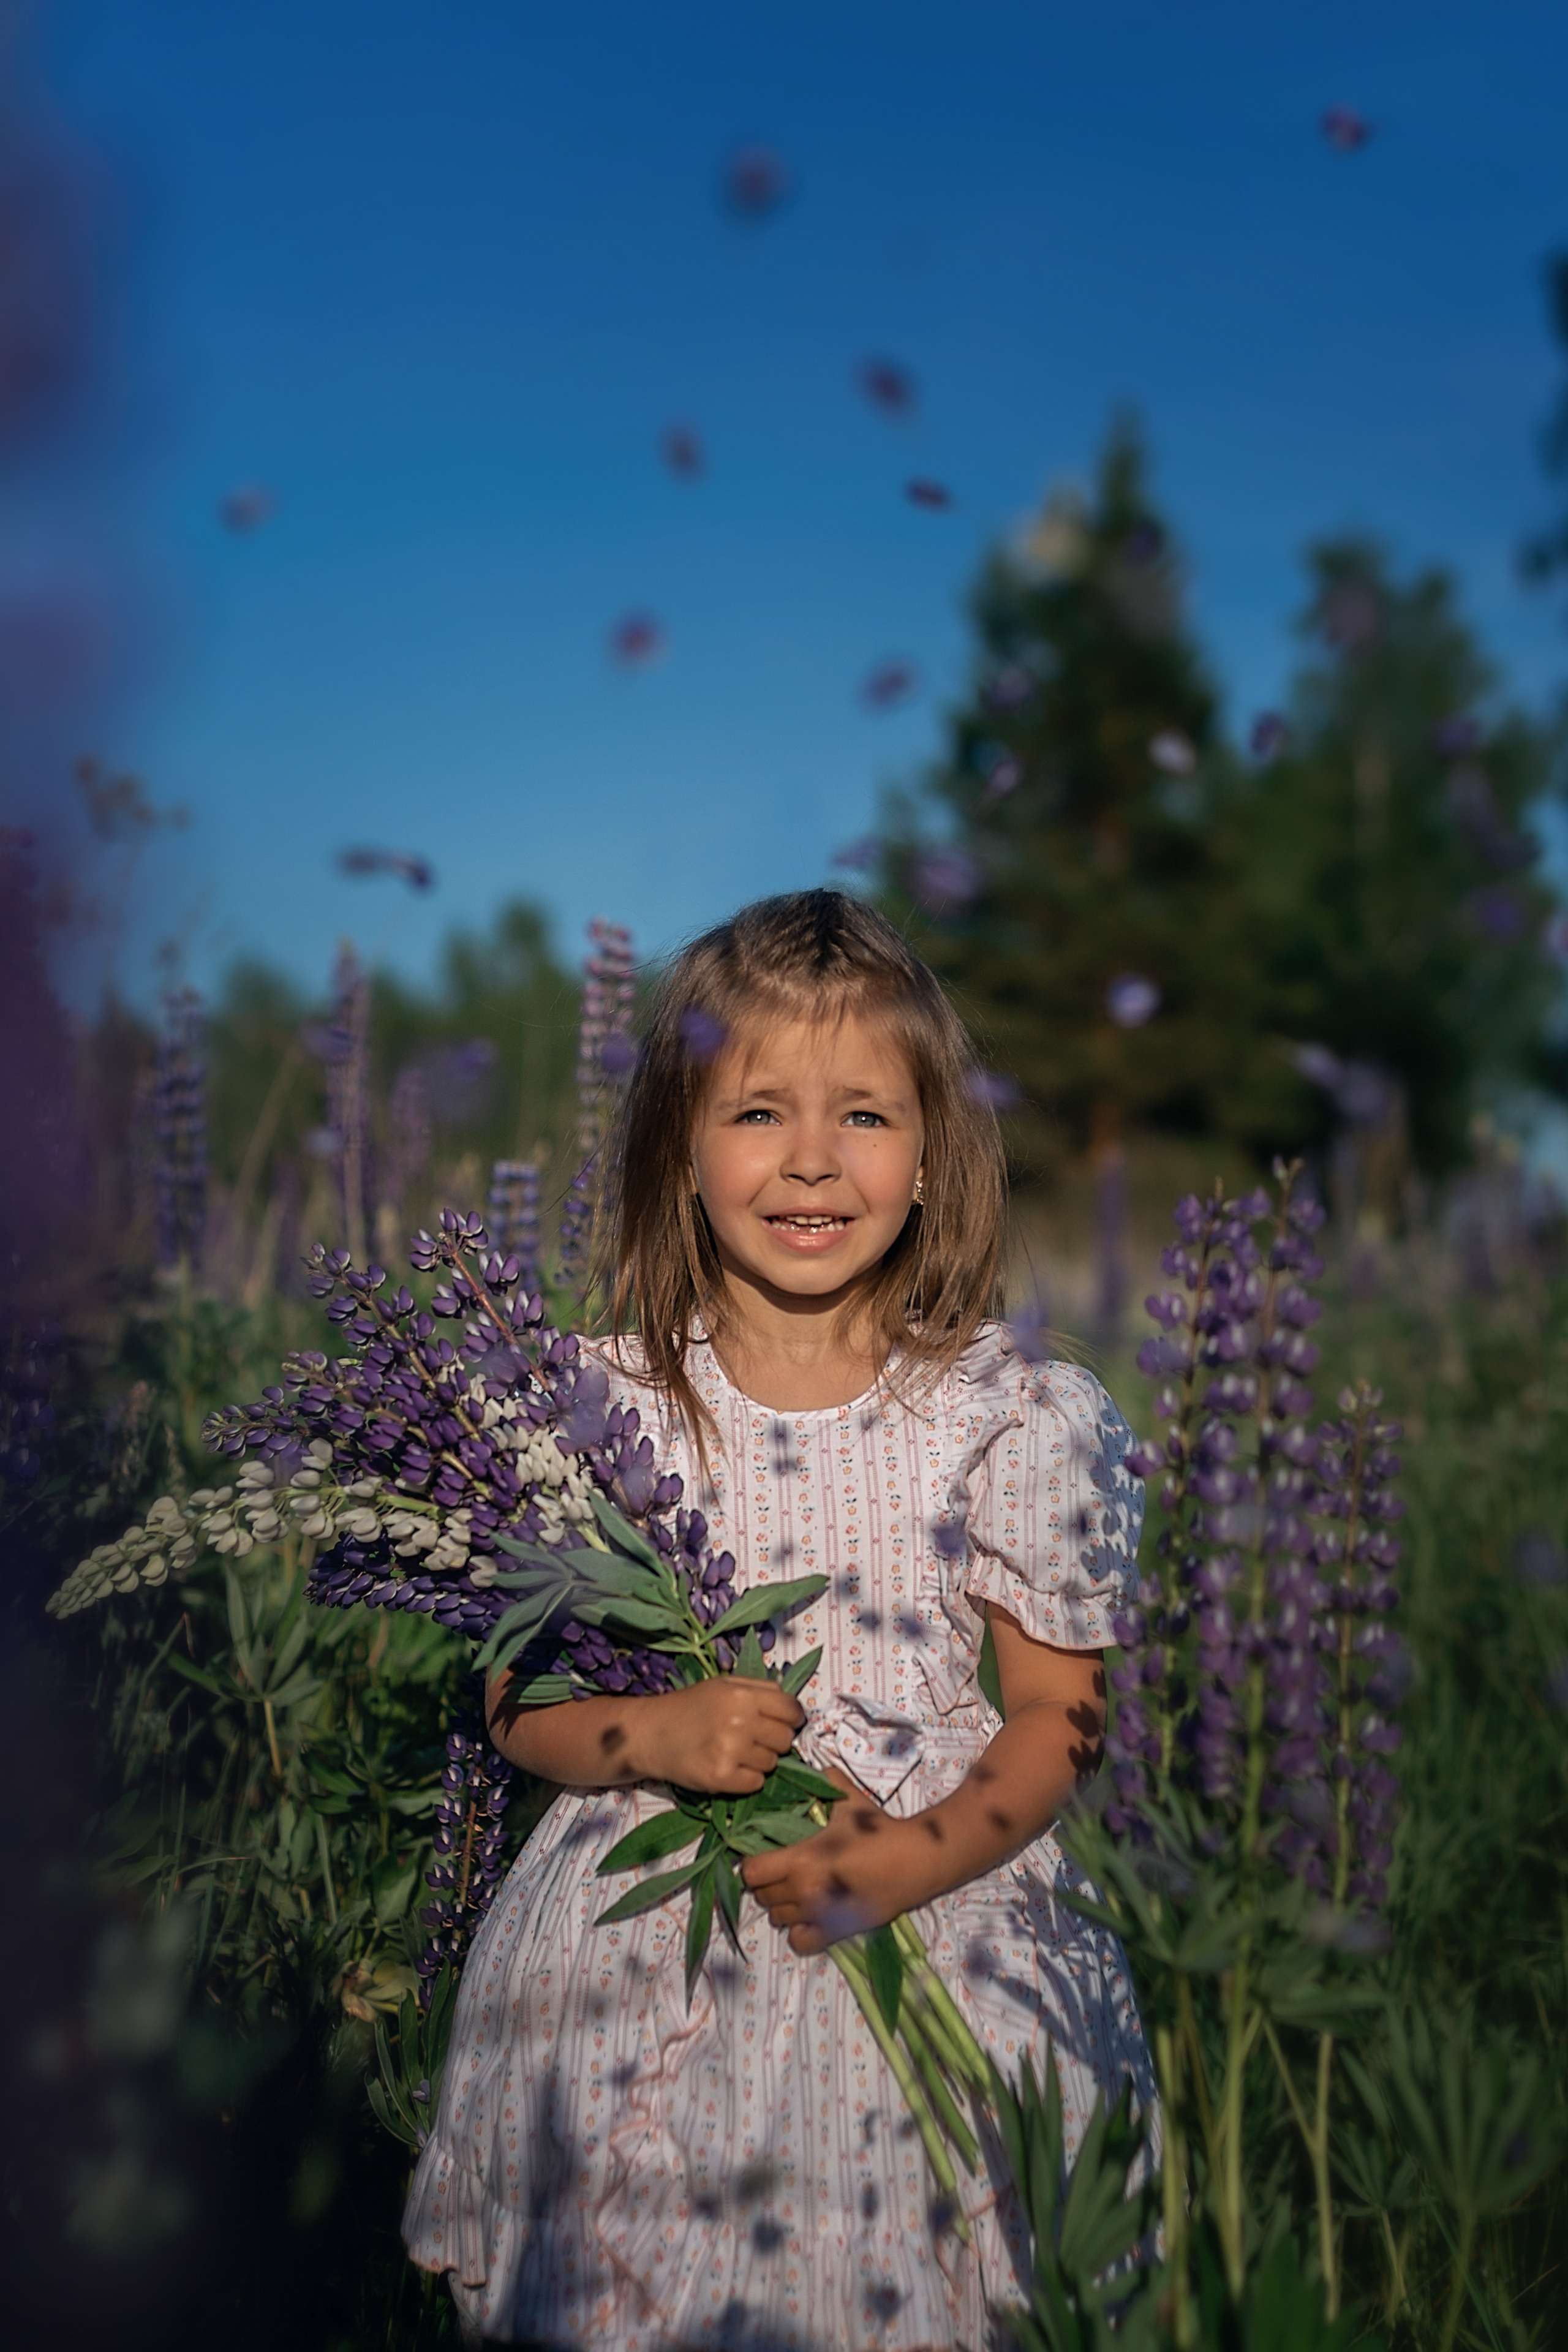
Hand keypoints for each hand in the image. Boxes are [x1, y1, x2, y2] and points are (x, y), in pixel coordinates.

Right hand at [635, 1676, 804, 1794]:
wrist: (650, 1733)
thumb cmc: (689, 1707)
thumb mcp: (724, 1685)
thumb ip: (759, 1690)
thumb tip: (793, 1707)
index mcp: (743, 1694)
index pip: (791, 1709)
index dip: (792, 1718)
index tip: (783, 1722)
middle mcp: (740, 1721)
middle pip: (785, 1739)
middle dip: (774, 1740)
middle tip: (752, 1739)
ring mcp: (730, 1751)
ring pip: (772, 1763)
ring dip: (759, 1760)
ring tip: (735, 1752)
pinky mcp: (721, 1777)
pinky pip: (756, 1783)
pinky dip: (747, 1779)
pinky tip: (730, 1768)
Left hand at [741, 1792, 934, 1953]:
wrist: (913, 1861)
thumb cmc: (878, 1831)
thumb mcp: (849, 1802)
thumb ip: (826, 1782)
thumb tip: (813, 1767)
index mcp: (801, 1859)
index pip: (751, 1871)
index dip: (753, 1863)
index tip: (764, 1855)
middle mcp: (803, 1891)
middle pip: (762, 1896)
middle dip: (767, 1883)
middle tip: (781, 1870)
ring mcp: (818, 1915)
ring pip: (777, 1918)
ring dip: (781, 1905)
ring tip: (796, 1890)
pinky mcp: (835, 1932)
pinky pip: (800, 1942)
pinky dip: (798, 1931)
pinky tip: (808, 1916)